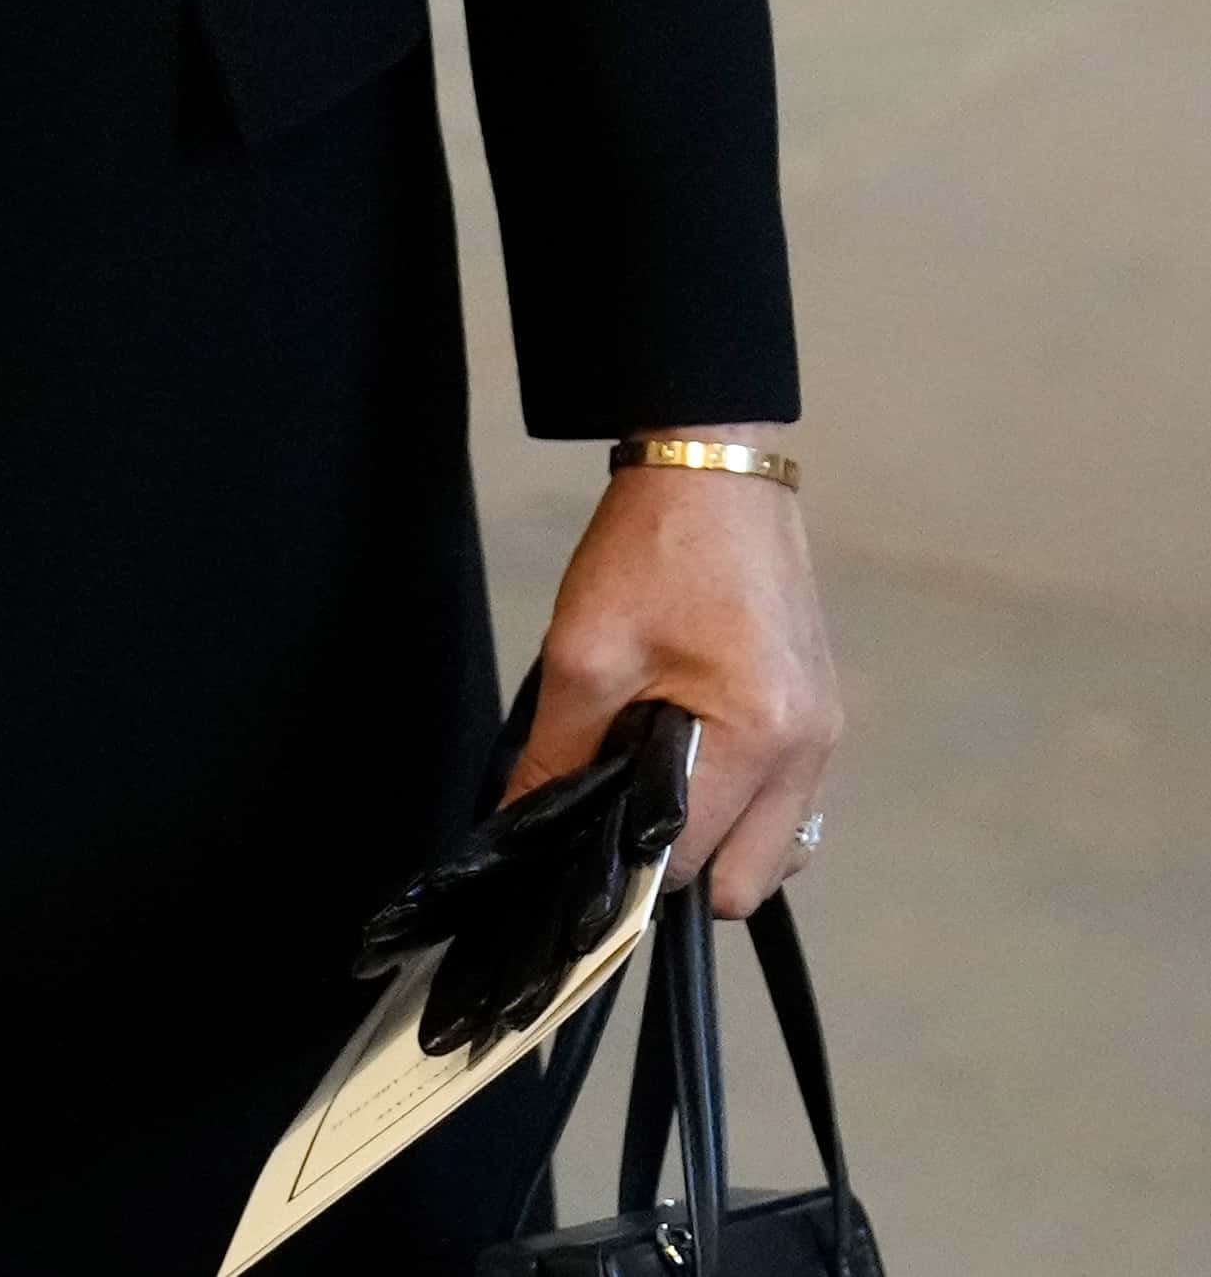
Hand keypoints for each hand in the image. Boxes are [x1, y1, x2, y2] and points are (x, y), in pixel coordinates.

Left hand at [508, 434, 840, 915]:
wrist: (710, 466)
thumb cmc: (648, 551)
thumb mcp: (584, 652)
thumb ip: (556, 755)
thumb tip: (522, 830)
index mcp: (759, 737)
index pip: (691, 862)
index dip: (628, 860)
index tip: (588, 833)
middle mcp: (810, 751)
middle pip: (748, 881)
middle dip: (681, 866)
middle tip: (624, 809)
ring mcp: (827, 734)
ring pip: (778, 852)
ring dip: (721, 840)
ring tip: (660, 781)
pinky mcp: (825, 713)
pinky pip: (791, 805)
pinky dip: (747, 808)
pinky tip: (697, 759)